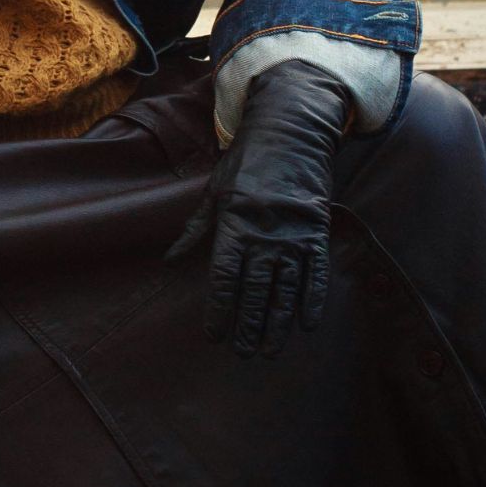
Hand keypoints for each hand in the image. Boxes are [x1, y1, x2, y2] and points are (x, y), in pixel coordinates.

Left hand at [166, 60, 350, 357]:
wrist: (290, 132)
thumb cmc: (246, 162)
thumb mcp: (213, 191)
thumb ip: (194, 229)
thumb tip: (168, 260)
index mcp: (234, 223)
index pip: (224, 276)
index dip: (220, 308)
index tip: (214, 334)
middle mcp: (264, 233)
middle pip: (255, 290)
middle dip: (248, 325)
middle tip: (243, 353)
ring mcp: (293, 234)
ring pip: (285, 288)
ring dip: (277, 322)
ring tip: (269, 350)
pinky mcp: (316, 231)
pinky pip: (315, 273)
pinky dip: (312, 300)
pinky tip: (307, 324)